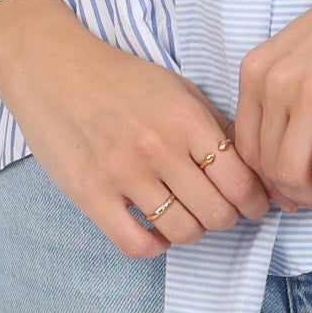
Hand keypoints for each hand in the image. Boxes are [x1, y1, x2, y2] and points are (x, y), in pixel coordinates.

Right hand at [0, 0, 274, 259]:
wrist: (54, 67)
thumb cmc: (121, 77)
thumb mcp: (178, 88)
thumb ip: (213, 125)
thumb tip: (251, 167)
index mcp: (186, 118)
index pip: (241, 180)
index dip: (256, 200)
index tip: (255, 204)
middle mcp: (159, 147)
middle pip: (217, 212)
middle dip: (229, 217)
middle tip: (222, 211)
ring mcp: (123, 173)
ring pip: (182, 232)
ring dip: (193, 231)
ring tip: (188, 216)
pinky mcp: (91, 194)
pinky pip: (137, 245)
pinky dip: (155, 245)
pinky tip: (155, 229)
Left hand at [234, 0, 311, 212]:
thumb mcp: (302, 53)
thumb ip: (285, 96)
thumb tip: (282, 161)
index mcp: (257, 67)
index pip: (243, 146)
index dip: (264, 178)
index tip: (288, 187)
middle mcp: (275, 80)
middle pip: (266, 166)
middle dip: (289, 192)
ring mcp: (310, 92)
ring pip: (292, 175)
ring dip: (311, 196)